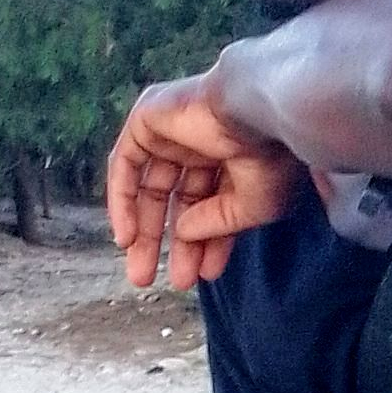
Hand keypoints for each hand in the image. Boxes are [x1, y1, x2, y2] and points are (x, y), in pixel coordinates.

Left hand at [106, 72, 302, 288]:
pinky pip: (126, 164)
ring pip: (152, 188)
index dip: (209, 242)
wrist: (255, 110)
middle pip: (179, 199)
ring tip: (143, 275)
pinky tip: (126, 238)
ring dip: (147, 232)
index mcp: (235, 155)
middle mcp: (204, 141)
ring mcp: (174, 129)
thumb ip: (218, 223)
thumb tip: (184, 233)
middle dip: (174, 243)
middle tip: (171, 282)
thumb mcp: (253, 205)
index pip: (214, 203)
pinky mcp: (148, 118)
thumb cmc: (270, 155)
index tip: (204, 273)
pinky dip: (122, 201)